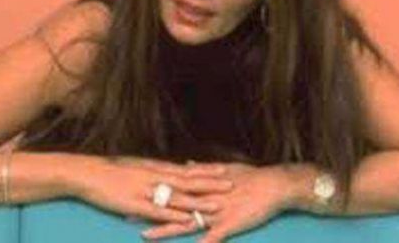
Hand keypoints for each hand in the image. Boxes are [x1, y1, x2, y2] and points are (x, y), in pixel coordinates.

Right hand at [66, 155, 232, 224]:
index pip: (187, 169)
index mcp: (156, 168)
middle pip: (188, 180)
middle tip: (232, 184)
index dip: (206, 171)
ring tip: (217, 205)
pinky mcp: (135, 204)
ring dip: (198, 201)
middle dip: (210, 184)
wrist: (88, 173)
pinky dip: (174, 215)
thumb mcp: (135, 167)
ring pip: (177, 197)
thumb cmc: (110, 170)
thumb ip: (153, 172)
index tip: (225, 170)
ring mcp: (146, 190)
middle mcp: (155, 177)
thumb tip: (167, 173)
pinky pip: (158, 210)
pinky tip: (187, 220)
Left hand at [141, 163, 297, 242]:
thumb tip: (186, 163)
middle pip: (171, 206)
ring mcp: (215, 212)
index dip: (152, 192)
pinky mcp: (228, 225)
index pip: (172, 189)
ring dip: (165, 230)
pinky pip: (211, 238)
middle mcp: (204, 198)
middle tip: (125, 215)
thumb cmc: (250, 177)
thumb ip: (202, 168)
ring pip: (184, 222)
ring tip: (145, 236)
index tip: (132, 193)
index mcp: (202, 185)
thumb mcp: (224, 169)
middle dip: (149, 211)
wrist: (273, 185)